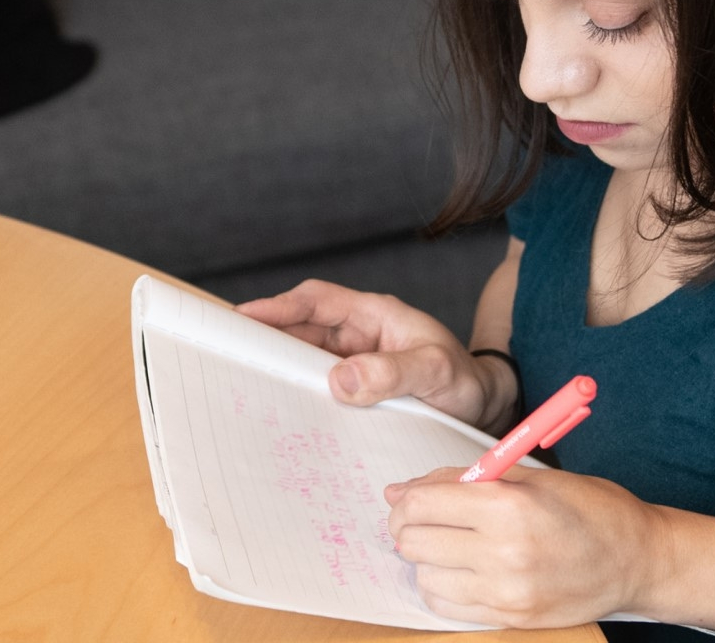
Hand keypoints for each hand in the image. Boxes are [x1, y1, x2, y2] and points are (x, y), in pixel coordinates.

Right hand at [236, 279, 513, 428]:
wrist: (484, 408)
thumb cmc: (466, 382)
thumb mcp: (437, 372)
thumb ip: (394, 373)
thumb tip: (341, 379)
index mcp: (375, 316)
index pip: (317, 302)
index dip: (279, 307)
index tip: (244, 317)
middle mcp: (360, 336)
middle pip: (301, 330)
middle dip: (267, 339)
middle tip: (230, 357)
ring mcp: (356, 364)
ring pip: (307, 361)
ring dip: (281, 371)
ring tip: (245, 386)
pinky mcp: (357, 393)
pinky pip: (320, 388)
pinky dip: (300, 395)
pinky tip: (283, 412)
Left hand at [385, 466, 667, 627]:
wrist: (637, 561)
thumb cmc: (590, 510)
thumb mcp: (532, 476)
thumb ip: (464, 478)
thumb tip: (402, 491)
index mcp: (510, 505)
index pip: (423, 504)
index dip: (406, 499)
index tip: (407, 499)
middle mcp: (505, 551)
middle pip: (416, 541)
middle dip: (411, 527)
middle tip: (425, 521)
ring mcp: (507, 591)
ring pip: (425, 577)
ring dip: (428, 560)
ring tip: (451, 547)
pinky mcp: (511, 618)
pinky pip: (446, 607)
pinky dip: (444, 588)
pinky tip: (463, 572)